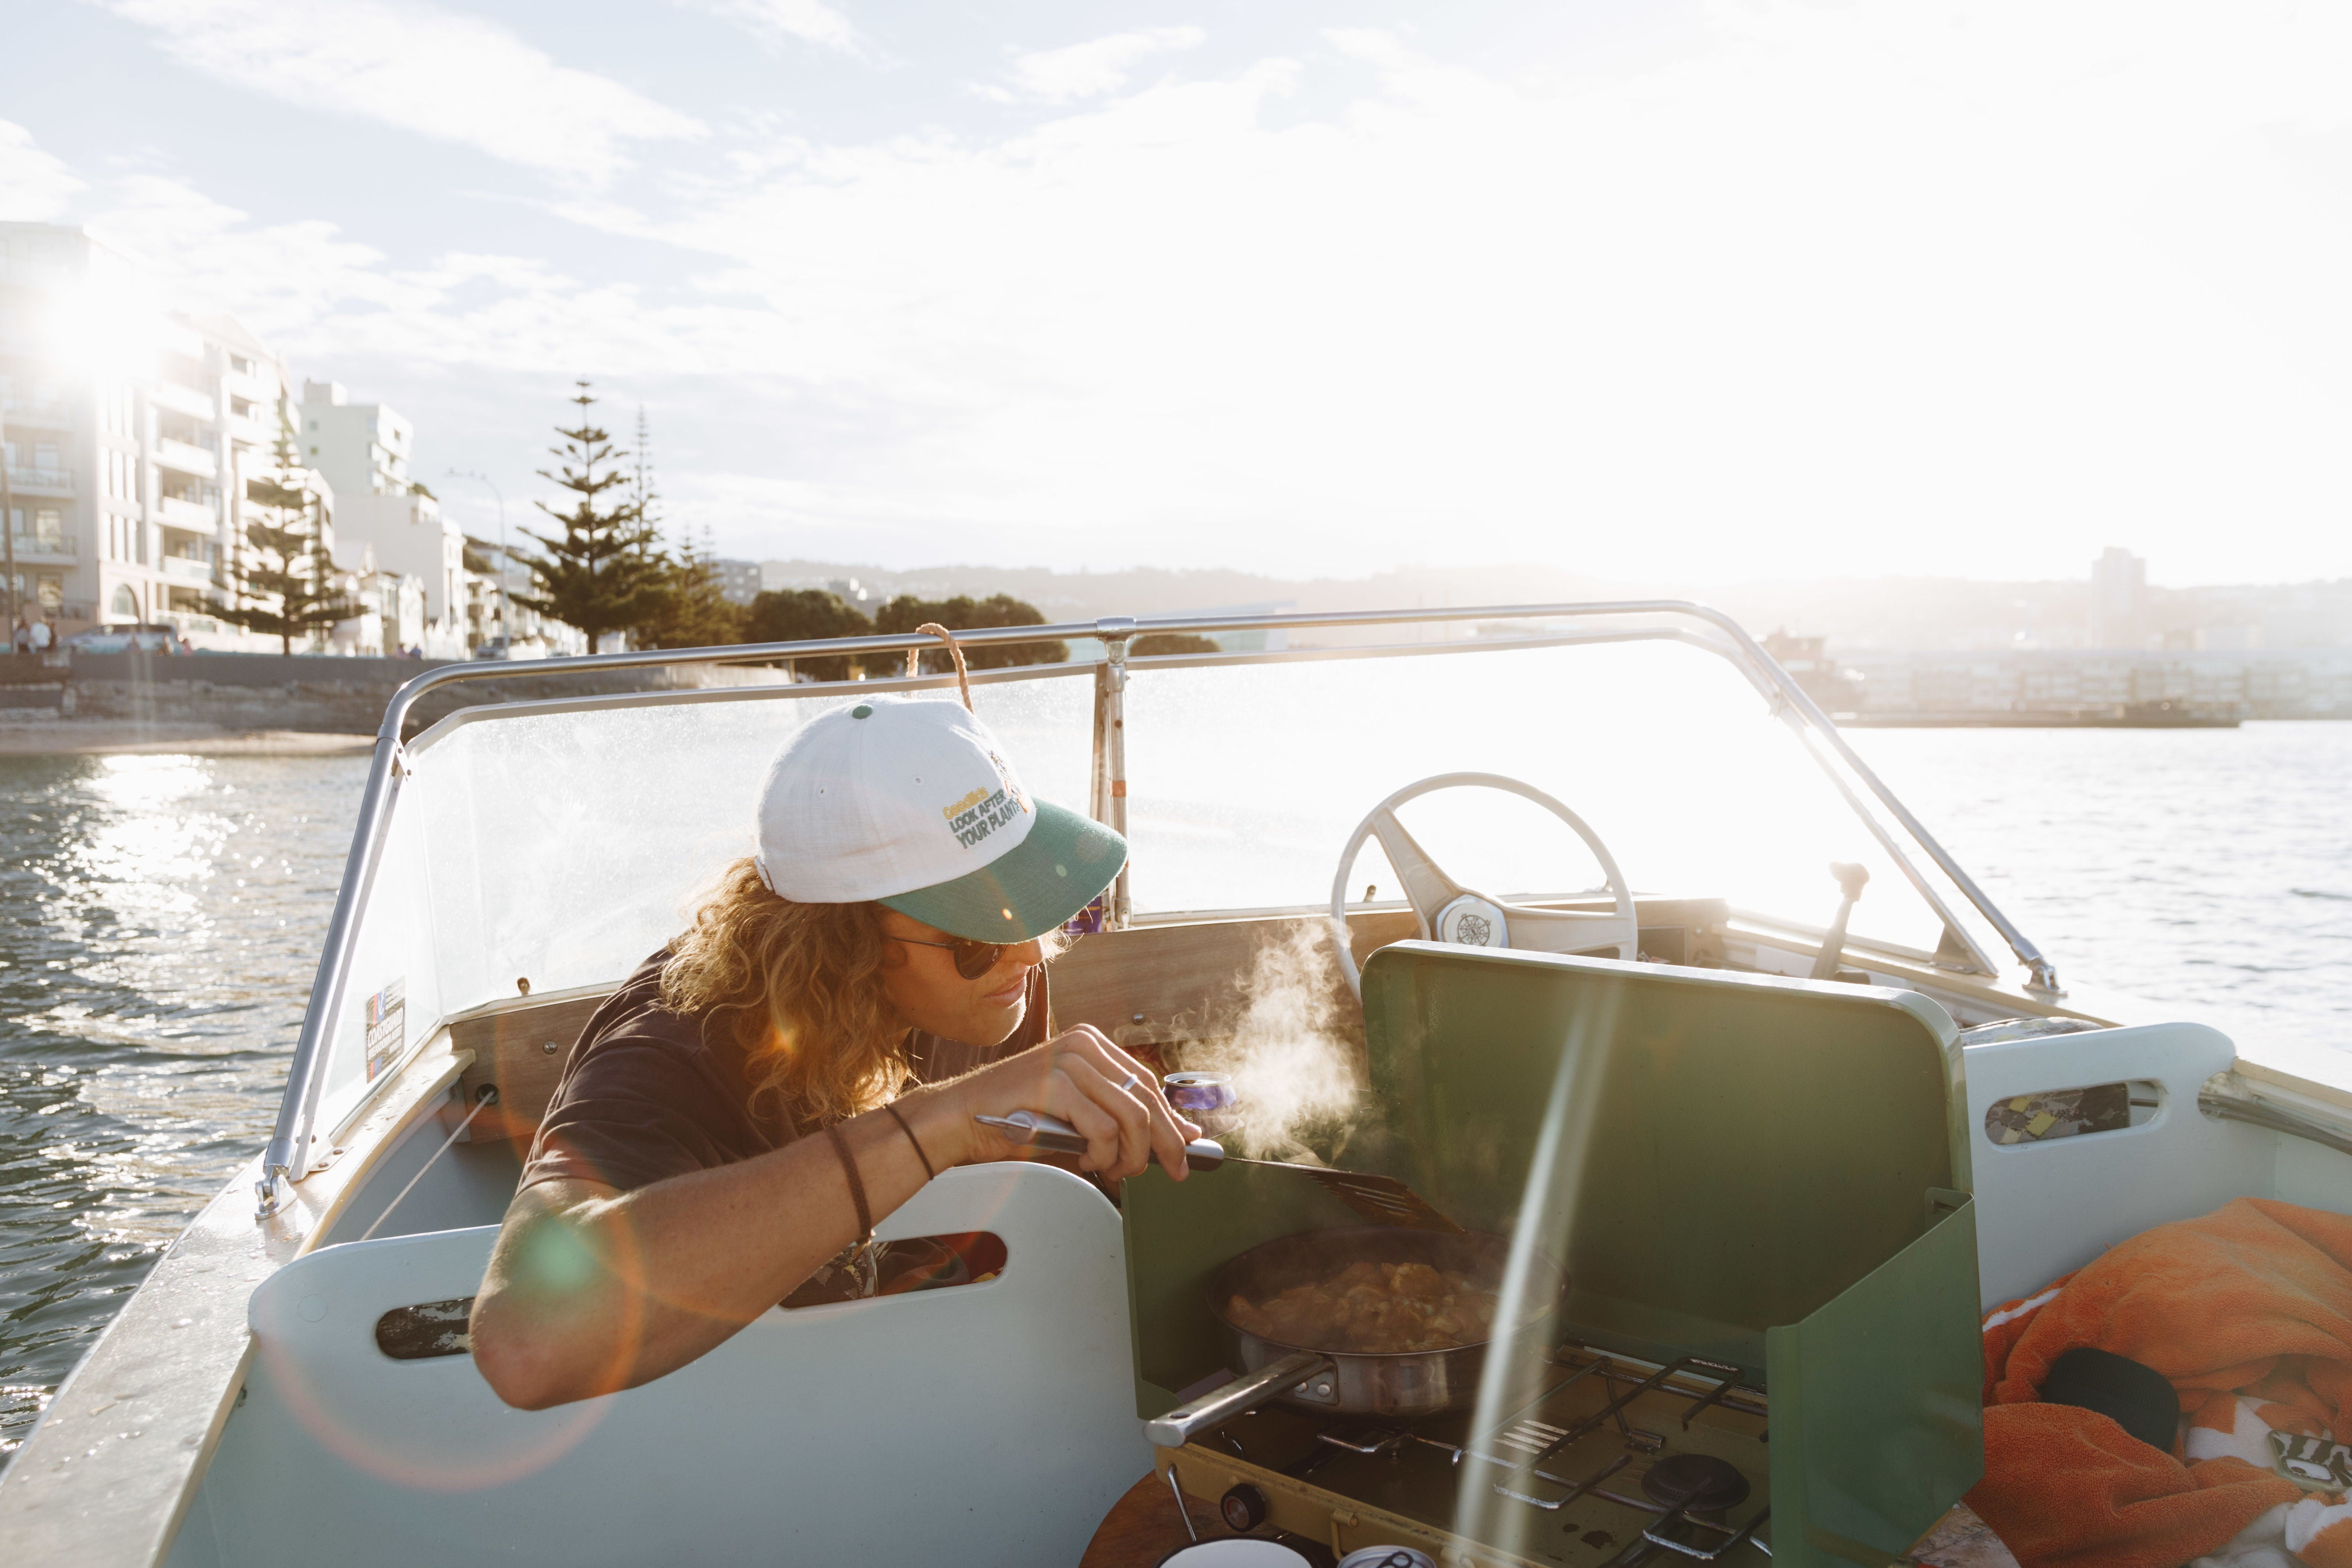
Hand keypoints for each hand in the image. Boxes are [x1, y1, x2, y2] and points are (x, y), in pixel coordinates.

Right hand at [941, 1025, 1202, 1180]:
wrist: (960, 1118)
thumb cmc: (1015, 1117)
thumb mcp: (1078, 1116)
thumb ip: (1122, 1120)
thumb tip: (1182, 1136)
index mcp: (1093, 1045)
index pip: (1149, 1085)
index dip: (1172, 1122)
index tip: (1186, 1150)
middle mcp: (1085, 1045)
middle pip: (1149, 1100)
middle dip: (1168, 1144)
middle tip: (1174, 1172)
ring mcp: (1070, 1061)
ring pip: (1133, 1117)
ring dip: (1130, 1156)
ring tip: (1112, 1170)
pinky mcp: (1056, 1083)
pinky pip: (1103, 1129)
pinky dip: (1102, 1155)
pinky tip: (1085, 1161)